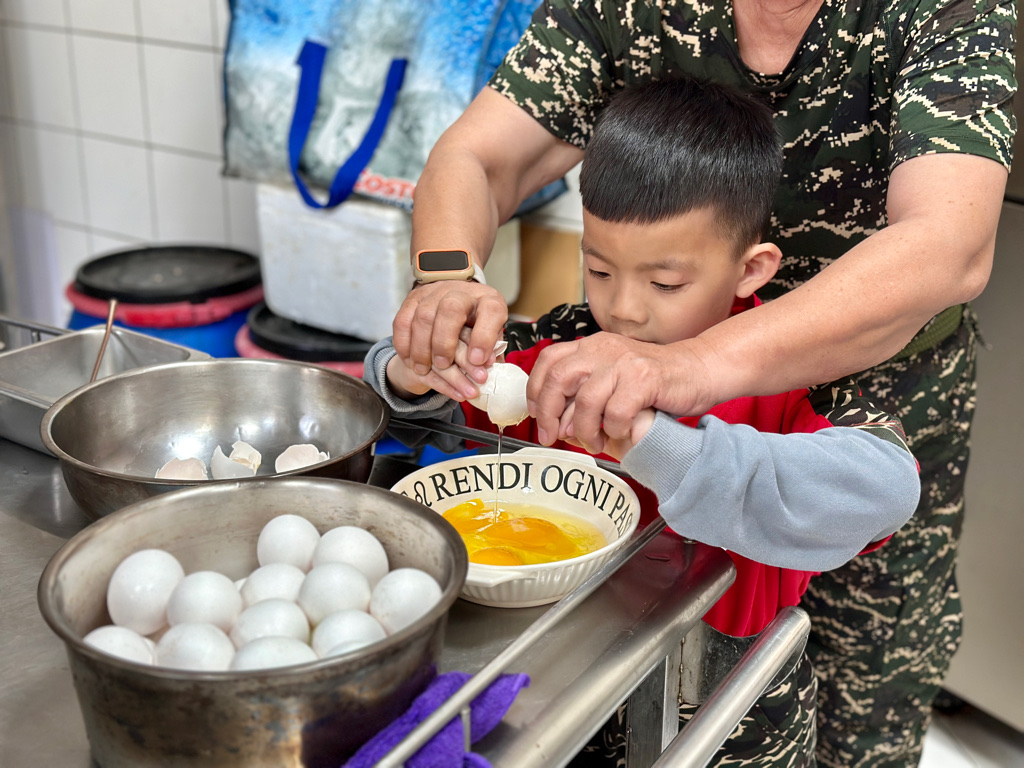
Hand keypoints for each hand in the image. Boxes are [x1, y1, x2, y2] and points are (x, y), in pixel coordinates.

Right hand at [392, 280, 507, 400]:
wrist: (456, 305)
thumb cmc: (476, 328)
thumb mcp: (491, 340)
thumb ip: (489, 352)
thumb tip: (485, 366)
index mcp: (488, 301)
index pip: (490, 311)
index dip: (484, 337)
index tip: (477, 360)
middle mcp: (461, 292)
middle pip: (450, 309)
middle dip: (444, 342)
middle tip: (443, 365)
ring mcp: (435, 293)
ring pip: (423, 316)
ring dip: (421, 347)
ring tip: (423, 369)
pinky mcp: (414, 298)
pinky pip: (403, 320)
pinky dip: (404, 344)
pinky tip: (409, 360)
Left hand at [527, 333, 714, 450]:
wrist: (698, 369)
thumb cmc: (654, 381)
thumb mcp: (612, 379)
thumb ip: (583, 395)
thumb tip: (557, 425)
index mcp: (591, 346)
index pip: (548, 361)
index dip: (535, 390)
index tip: (536, 414)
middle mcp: (603, 349)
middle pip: (558, 379)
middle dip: (549, 413)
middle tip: (551, 437)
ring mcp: (623, 363)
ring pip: (586, 401)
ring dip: (585, 430)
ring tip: (594, 442)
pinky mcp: (644, 379)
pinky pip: (616, 412)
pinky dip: (614, 429)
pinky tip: (621, 432)